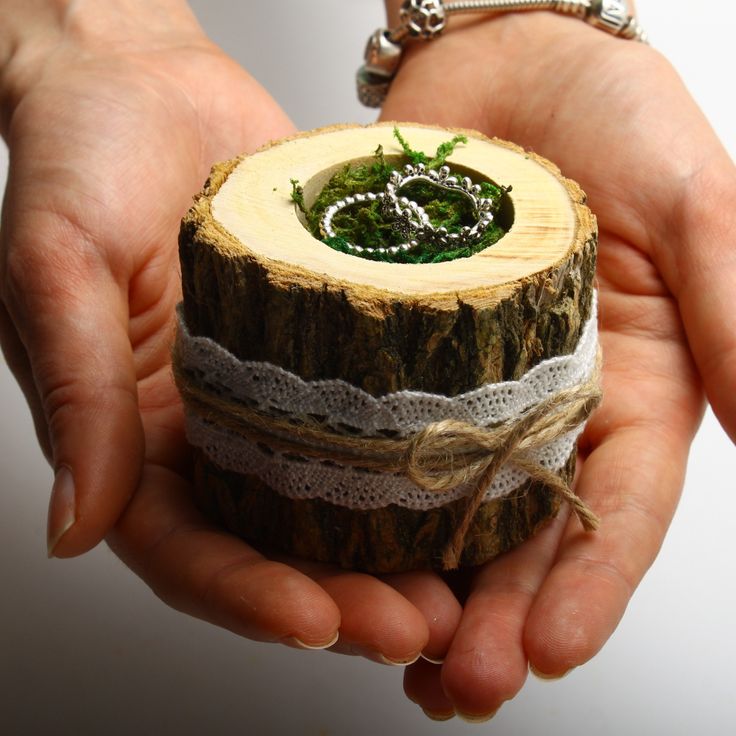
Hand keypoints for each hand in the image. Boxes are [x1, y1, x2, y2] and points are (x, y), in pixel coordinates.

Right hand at [0, 2, 455, 664]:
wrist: (143, 84)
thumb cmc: (76, 159)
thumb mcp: (55, 269)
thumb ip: (75, 395)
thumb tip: (73, 526)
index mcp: (137, 436)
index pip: (188, 546)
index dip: (247, 594)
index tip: (314, 620)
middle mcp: (214, 428)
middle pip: (280, 543)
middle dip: (346, 596)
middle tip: (419, 624)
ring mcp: (278, 391)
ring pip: (341, 498)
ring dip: (398, 550)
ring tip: (461, 587)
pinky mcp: (333, 343)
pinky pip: (377, 411)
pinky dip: (421, 456)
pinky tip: (472, 480)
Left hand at [380, 12, 735, 718]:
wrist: (505, 62)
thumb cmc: (609, 110)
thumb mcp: (693, 199)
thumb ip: (734, 303)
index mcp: (629, 385)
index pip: (618, 509)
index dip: (591, 584)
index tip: (553, 649)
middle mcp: (546, 401)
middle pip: (527, 534)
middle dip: (499, 615)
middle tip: (459, 682)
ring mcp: (465, 385)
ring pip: (449, 510)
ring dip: (428, 587)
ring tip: (399, 655)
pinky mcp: (395, 355)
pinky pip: (377, 440)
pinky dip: (362, 504)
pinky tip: (337, 553)